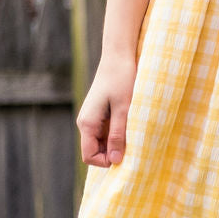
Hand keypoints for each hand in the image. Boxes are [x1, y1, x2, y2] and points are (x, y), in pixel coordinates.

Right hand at [77, 52, 136, 166]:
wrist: (118, 55)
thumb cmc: (122, 79)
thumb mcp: (124, 109)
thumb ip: (118, 135)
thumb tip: (114, 161)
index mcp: (87, 123)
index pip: (89, 156)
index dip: (105, 162)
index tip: (125, 154)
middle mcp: (85, 123)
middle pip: (95, 151)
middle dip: (112, 153)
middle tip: (132, 143)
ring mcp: (92, 118)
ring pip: (102, 143)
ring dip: (116, 143)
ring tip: (132, 131)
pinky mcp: (100, 113)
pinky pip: (106, 132)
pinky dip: (118, 134)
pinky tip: (130, 124)